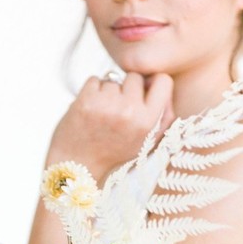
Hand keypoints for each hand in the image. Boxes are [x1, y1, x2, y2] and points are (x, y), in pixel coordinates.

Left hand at [47, 72, 174, 181]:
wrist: (78, 166)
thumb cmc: (113, 152)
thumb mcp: (146, 143)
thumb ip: (162, 116)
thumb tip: (162, 84)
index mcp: (147, 123)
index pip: (164, 81)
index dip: (153, 83)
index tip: (143, 90)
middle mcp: (129, 112)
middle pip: (135, 77)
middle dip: (126, 88)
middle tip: (117, 110)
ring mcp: (107, 105)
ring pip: (113, 79)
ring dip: (107, 92)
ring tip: (102, 115)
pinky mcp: (86, 100)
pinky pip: (95, 80)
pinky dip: (92, 91)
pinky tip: (90, 111)